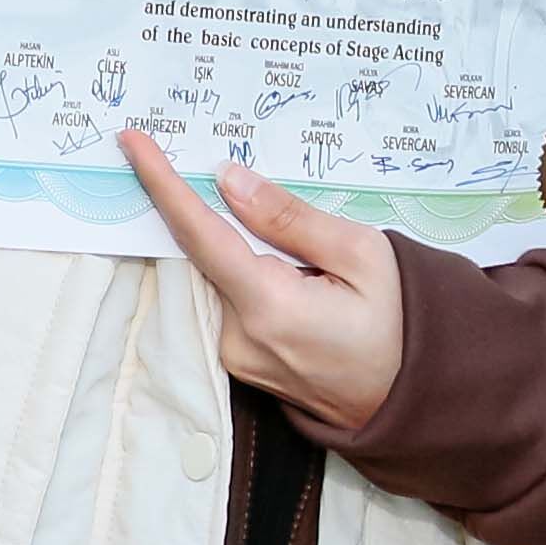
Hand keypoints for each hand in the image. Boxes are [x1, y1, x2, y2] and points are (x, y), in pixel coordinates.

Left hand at [121, 129, 404, 426]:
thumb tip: (231, 181)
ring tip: (301, 250)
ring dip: (242, 246)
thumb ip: (291, 218)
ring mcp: (238, 356)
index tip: (131, 143)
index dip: (162, 184)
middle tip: (231, 174)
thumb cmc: (402, 325)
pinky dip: (248, 273)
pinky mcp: (244, 363)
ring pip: (221, 276)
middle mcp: (239, 338)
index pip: (199, 235)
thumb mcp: (363, 254)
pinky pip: (233, 301)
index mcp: (268, 307)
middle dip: (216, 210)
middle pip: (208, 253)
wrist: (414, 402)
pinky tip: (293, 271)